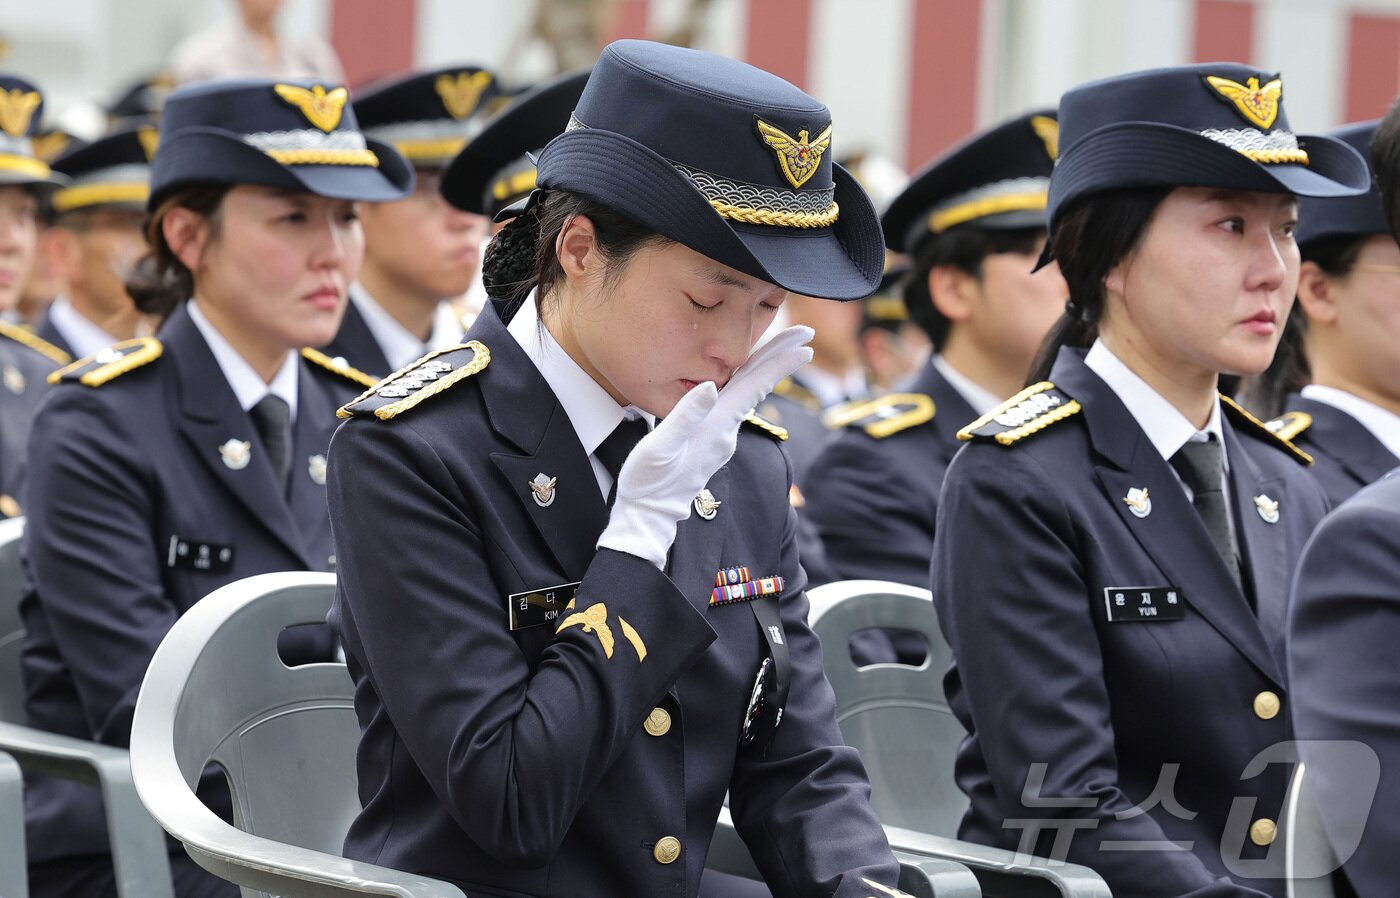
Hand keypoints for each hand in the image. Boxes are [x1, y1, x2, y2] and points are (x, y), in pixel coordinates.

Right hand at [597, 326, 813, 567]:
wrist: (649, 515)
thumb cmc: (649, 482)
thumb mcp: (660, 447)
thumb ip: (685, 417)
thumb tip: (709, 385)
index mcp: (716, 425)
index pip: (752, 385)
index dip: (777, 361)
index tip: (804, 343)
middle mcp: (725, 430)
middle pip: (757, 385)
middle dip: (780, 357)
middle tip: (806, 332)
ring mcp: (721, 437)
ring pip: (748, 393)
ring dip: (766, 368)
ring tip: (783, 346)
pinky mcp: (712, 441)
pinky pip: (735, 403)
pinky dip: (747, 382)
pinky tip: (748, 376)